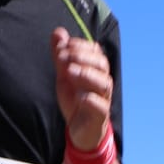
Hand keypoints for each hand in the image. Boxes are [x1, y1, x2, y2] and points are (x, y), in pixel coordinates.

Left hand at [51, 28, 113, 150]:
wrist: (80, 130)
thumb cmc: (75, 100)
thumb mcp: (64, 76)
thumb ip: (61, 55)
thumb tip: (58, 32)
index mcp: (96, 70)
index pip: (95, 51)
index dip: (80, 45)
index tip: (64, 46)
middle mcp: (102, 82)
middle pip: (102, 64)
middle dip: (83, 57)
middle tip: (63, 57)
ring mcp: (103, 99)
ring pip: (104, 84)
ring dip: (87, 75)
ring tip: (70, 72)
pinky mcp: (100, 116)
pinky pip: (101, 107)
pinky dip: (91, 99)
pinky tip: (79, 96)